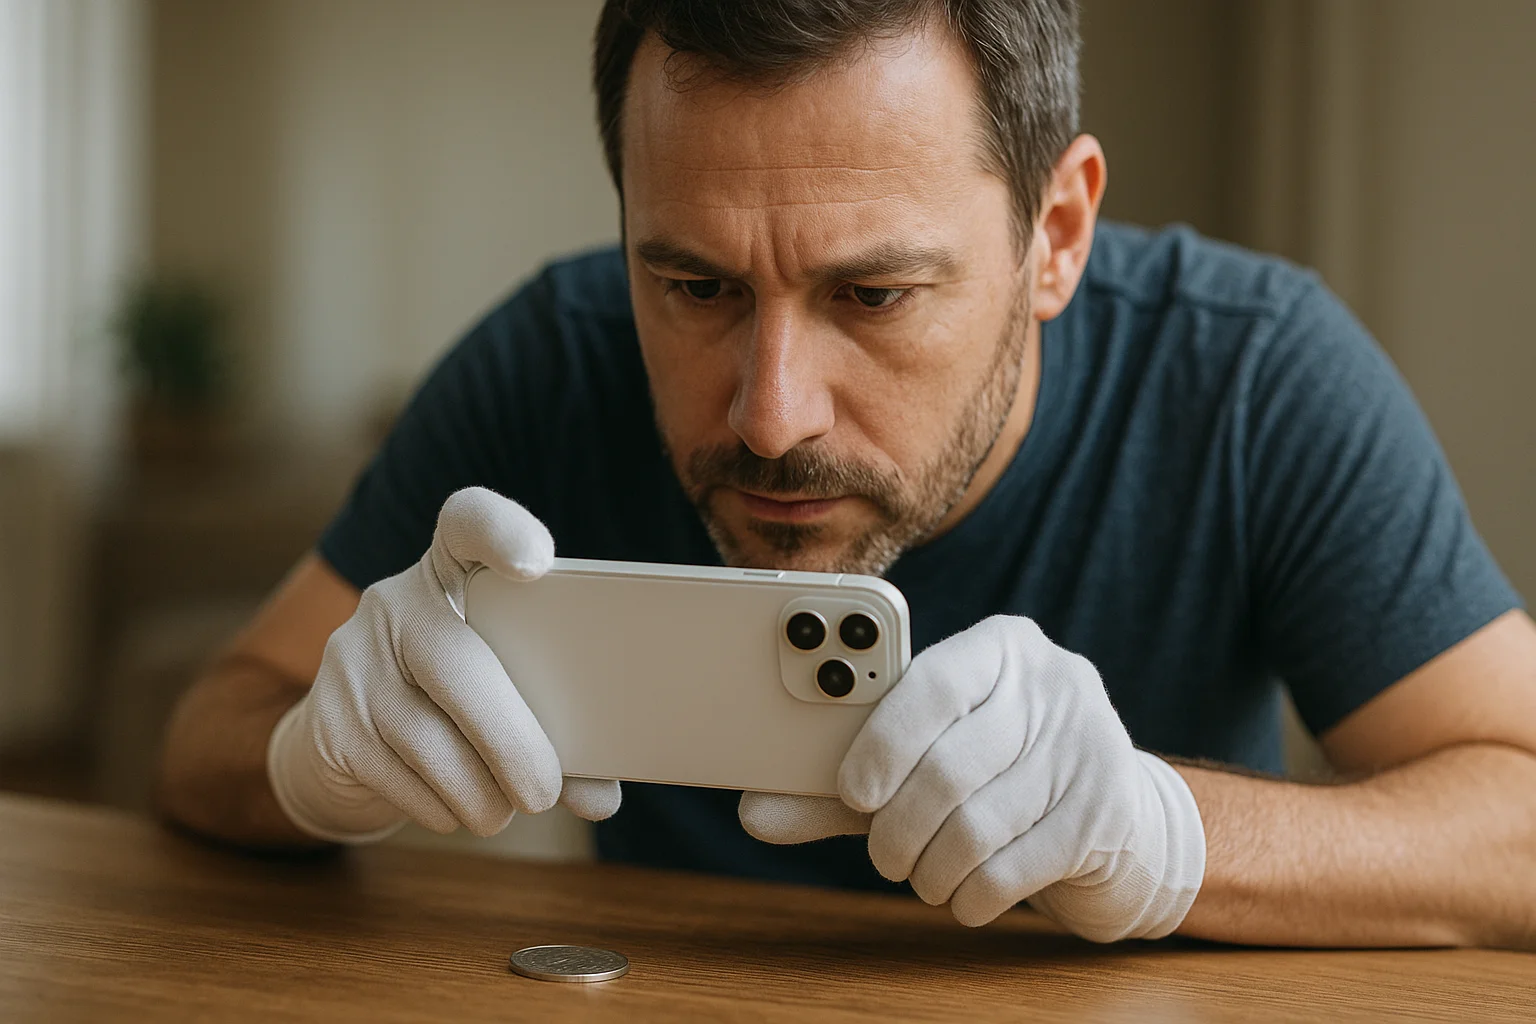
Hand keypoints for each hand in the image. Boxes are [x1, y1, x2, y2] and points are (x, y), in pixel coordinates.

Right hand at [266, 487, 619, 842]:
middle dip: (510, 740)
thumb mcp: (506, 686)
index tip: (538, 562)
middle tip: (546, 791)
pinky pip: (401, 780)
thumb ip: (558, 722)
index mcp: (452, 570)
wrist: (347, 743)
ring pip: (428, 739)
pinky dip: (445, 808)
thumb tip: (601, 798)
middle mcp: (395, 603)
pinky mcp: (330, 725)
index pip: (468, 523)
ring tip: (509, 807)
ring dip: (482, 794)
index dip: (502, 531)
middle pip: (457, 662)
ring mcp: (352, 661)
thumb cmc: (462, 703)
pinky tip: (460, 807)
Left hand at [739, 615, 1203, 940]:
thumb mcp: (919, 760)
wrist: (1111, 815)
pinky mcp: (1107, 812)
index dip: (884, 742)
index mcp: (999, 646)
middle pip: (950, 767)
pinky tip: (963, 893)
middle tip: (882, 853)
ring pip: (979, 825)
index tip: (852, 790)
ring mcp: (1090, 745)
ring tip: (920, 874)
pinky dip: (974, 894)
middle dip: (899, 827)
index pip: (933, 683)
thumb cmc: (992, 772)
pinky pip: (1017, 867)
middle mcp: (1053, 683)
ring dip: (932, 867)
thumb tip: (754, 812)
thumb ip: (836, 782)